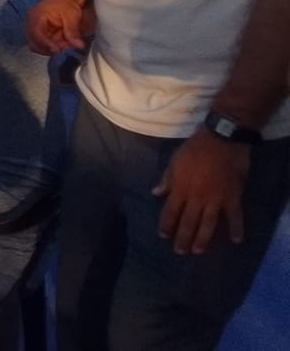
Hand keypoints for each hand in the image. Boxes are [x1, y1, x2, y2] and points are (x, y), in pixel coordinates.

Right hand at [26, 0, 86, 54]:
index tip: (57, 50)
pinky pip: (43, 45)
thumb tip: (78, 45)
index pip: (36, 34)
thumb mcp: (72, 15)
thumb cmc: (65, 1)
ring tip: (65, 43)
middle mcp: (31, 24)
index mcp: (36, 17)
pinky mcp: (39, 34)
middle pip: (34, 44)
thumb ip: (73, 31)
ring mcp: (34, 30)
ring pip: (39, 47)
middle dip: (50, 48)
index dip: (45, 44)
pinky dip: (53, 46)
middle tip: (65, 46)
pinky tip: (62, 41)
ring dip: (52, 48)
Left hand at [154, 130, 250, 254]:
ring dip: (203, 238)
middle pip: (188, 222)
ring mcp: (215, 199)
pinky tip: (236, 240)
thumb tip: (155, 193)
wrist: (221, 139)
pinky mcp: (233, 197)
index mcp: (180, 188)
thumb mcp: (174, 161)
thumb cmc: (195, 148)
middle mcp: (196, 197)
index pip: (170, 211)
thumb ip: (166, 179)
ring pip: (208, 223)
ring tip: (198, 251)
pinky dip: (236, 228)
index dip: (166, 225)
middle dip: (183, 238)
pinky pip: (235, 216)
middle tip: (180, 252)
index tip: (163, 236)